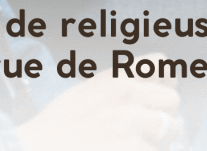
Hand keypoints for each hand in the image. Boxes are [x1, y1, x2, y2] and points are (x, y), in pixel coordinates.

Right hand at [18, 69, 181, 150]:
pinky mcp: (133, 145)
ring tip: (133, 144)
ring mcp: (130, 122)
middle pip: (172, 99)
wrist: (34, 150)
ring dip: (158, 141)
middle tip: (150, 130)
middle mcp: (125, 94)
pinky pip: (155, 150)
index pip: (160, 64)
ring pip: (170, 128)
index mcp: (113, 78)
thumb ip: (115, 84)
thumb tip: (147, 82)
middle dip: (165, 117)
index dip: (164, 81)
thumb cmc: (55, 130)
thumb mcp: (83, 94)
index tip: (159, 96)